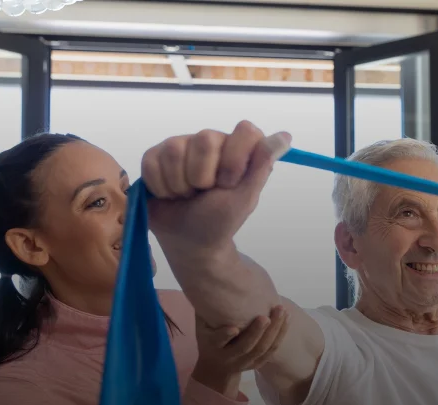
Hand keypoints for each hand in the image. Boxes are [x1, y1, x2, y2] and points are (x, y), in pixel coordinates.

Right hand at [142, 120, 292, 252]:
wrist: (189, 241)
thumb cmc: (220, 220)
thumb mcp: (245, 197)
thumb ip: (262, 165)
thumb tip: (285, 136)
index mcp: (237, 147)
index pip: (245, 131)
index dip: (235, 159)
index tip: (230, 183)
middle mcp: (210, 140)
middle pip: (205, 138)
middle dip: (204, 176)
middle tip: (206, 192)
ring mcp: (180, 145)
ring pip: (175, 151)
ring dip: (181, 184)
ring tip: (187, 195)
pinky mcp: (154, 156)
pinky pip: (152, 162)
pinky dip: (161, 187)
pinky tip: (170, 195)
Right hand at [191, 306, 289, 395]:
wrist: (215, 369)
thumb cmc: (208, 340)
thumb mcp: (201, 328)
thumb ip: (205, 311)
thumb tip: (207, 286)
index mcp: (212, 347)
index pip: (218, 342)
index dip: (225, 336)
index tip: (234, 329)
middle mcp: (229, 357)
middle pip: (246, 347)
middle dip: (258, 331)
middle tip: (267, 315)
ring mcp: (245, 363)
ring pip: (262, 349)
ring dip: (274, 331)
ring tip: (282, 312)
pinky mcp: (257, 364)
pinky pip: (272, 350)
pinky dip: (280, 335)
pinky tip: (287, 319)